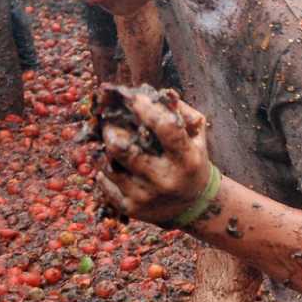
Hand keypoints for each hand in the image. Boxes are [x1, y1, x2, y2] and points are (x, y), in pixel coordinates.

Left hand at [93, 87, 214, 227]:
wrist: (195, 206)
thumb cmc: (192, 162)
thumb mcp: (197, 138)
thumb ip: (182, 113)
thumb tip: (160, 93)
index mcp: (187, 159)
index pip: (165, 128)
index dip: (145, 108)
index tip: (131, 96)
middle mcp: (166, 179)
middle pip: (123, 148)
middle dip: (111, 129)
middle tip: (107, 120)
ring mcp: (146, 196)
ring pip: (108, 165)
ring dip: (105, 149)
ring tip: (110, 142)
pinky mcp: (130, 208)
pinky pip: (104, 181)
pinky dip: (104, 170)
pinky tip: (114, 166)